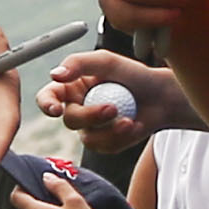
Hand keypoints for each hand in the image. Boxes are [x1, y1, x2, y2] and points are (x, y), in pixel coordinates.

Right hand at [41, 51, 187, 148]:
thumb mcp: (107, 61)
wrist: (162, 97)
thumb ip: (78, 63)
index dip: (46, 104)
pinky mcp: (106, 143)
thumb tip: (55, 75)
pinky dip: (122, 137)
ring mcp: (91, 129)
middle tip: (113, 108)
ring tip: (130, 120)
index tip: (56, 109)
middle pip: (70, 120)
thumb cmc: (134, 75)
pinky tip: (135, 125)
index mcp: (71, 88)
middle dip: (91, 116)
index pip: (48, 97)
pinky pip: (106, 147)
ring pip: (88, 138)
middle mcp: (77, 109)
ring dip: (110, 130)